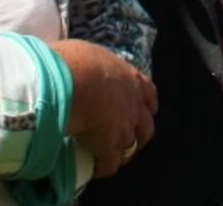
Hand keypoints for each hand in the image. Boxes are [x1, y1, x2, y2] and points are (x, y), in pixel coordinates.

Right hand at [48, 39, 157, 176]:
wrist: (74, 81)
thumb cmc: (76, 61)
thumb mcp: (88, 54)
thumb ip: (90, 62)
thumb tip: (75, 61)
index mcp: (131, 78)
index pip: (148, 92)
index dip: (144, 102)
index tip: (139, 107)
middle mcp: (134, 102)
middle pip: (147, 122)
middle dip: (140, 130)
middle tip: (127, 135)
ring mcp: (125, 125)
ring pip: (135, 144)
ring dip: (125, 149)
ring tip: (112, 153)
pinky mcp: (110, 146)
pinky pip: (110, 163)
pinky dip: (104, 167)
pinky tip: (95, 168)